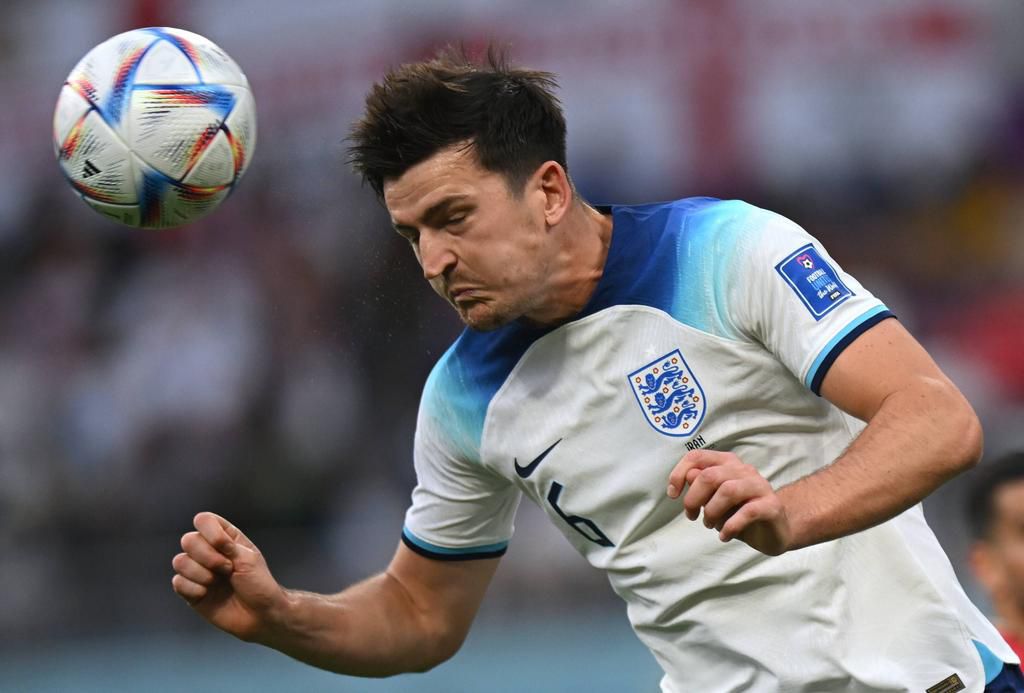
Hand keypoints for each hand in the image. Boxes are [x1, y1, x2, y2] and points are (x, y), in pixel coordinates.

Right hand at [171, 512, 285, 641]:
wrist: (261, 615)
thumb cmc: (259, 584)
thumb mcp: (248, 559)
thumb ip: (225, 545)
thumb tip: (199, 536)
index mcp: (226, 538)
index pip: (204, 520)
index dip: (211, 533)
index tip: (228, 548)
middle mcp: (209, 552)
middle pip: (188, 540)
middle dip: (207, 556)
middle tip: (227, 570)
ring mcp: (199, 572)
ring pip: (179, 561)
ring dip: (200, 573)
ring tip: (217, 582)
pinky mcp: (191, 592)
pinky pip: (177, 582)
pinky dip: (193, 588)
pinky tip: (206, 594)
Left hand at [667, 450, 791, 555]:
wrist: (774, 529)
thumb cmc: (738, 512)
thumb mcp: (713, 499)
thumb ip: (700, 485)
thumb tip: (688, 476)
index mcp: (727, 463)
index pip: (697, 456)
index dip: (679, 473)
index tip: (673, 495)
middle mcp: (744, 470)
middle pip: (710, 475)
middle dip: (694, 499)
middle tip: (692, 516)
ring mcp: (760, 486)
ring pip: (728, 490)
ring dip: (712, 512)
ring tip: (710, 525)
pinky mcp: (771, 506)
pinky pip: (748, 512)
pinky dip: (730, 526)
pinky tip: (724, 536)